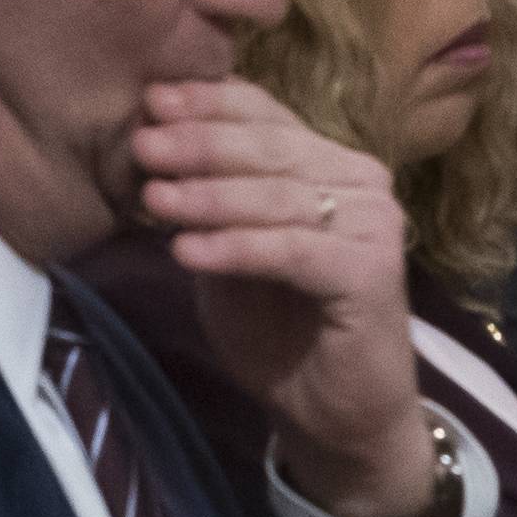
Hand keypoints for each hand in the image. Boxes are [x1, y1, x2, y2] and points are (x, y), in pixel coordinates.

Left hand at [130, 80, 447, 516]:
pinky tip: (186, 251)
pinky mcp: (372, 271)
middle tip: (142, 144)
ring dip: (209, 196)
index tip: (149, 99)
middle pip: (271, 148)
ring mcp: (374, 222)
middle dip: (200, 144)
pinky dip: (235, 248)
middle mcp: (362, 181)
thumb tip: (152, 149)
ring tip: (153, 196)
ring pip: (278, 196)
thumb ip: (210, 206)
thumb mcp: (232, 256)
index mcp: (331, 164)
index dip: (209, 103)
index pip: (268, 115)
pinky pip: (291, 250)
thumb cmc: (281, 333)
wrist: (336, 418)